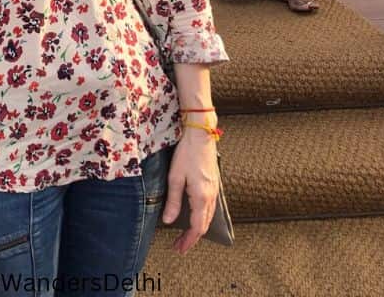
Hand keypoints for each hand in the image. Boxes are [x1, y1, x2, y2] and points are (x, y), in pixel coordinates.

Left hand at [161, 128, 219, 253]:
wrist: (201, 135)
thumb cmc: (187, 153)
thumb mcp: (175, 177)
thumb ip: (173, 201)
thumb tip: (169, 220)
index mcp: (202, 197)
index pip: (197, 228)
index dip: (188, 241)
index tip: (179, 248)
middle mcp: (211, 197)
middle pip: (204, 225)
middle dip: (192, 238)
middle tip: (180, 246)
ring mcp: (215, 190)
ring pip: (209, 217)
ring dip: (198, 229)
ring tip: (186, 235)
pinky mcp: (214, 184)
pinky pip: (211, 208)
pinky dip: (203, 218)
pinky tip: (195, 216)